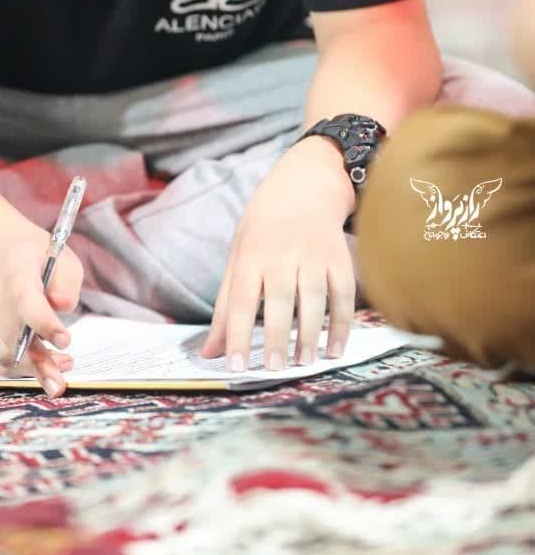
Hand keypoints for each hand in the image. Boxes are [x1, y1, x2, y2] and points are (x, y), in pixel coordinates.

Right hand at [0, 217, 83, 398]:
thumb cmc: (35, 256)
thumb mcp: (60, 255)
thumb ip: (67, 281)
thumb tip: (63, 306)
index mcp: (16, 274)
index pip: (27, 303)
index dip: (45, 324)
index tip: (65, 340)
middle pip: (12, 338)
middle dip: (38, 364)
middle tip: (60, 385)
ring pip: (2, 356)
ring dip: (32, 371)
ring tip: (59, 376)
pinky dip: (20, 372)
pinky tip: (44, 370)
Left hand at [201, 137, 355, 370]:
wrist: (303, 186)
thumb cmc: (262, 231)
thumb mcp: (237, 258)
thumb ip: (224, 307)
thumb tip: (209, 353)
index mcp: (251, 255)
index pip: (240, 299)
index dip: (236, 334)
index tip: (235, 365)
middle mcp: (282, 254)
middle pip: (280, 300)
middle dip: (276, 336)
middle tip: (274, 369)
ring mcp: (314, 255)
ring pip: (314, 298)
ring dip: (310, 334)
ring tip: (303, 363)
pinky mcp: (340, 258)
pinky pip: (344, 295)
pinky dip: (342, 324)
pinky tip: (334, 349)